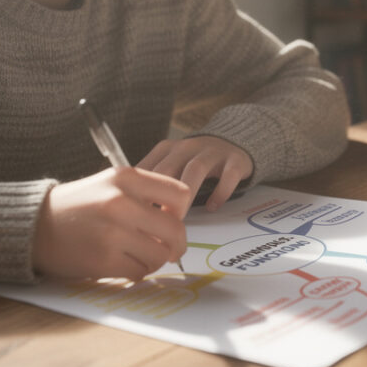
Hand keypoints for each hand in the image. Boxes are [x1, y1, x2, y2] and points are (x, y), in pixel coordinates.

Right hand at [32, 166, 188, 279]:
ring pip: (160, 254)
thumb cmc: (76, 205)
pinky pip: (140, 271)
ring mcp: (113, 231)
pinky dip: (136, 271)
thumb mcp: (109, 183)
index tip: (172, 220)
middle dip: (176, 245)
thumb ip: (143, 194)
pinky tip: (123, 263)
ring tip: (139, 255)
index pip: (180, 194)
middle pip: (175, 229)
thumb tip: (177, 218)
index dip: (181, 212)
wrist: (34, 225)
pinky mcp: (104, 259)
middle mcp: (121, 202)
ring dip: (154, 260)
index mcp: (126, 177)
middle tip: (169, 249)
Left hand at [137, 136, 253, 211]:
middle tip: (154, 223)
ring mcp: (212, 152)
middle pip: (168, 169)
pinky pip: (228, 175)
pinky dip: (220, 192)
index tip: (135, 216)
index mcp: (167, 149)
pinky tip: (212, 207)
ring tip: (179, 219)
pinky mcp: (234, 160)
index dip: (138, 194)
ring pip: (195, 170)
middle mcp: (187, 147)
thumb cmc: (194, 162)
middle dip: (159, 197)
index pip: (147, 169)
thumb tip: (132, 211)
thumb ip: (154, 182)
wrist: (232, 143)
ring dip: (185, 195)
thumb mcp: (171, 165)